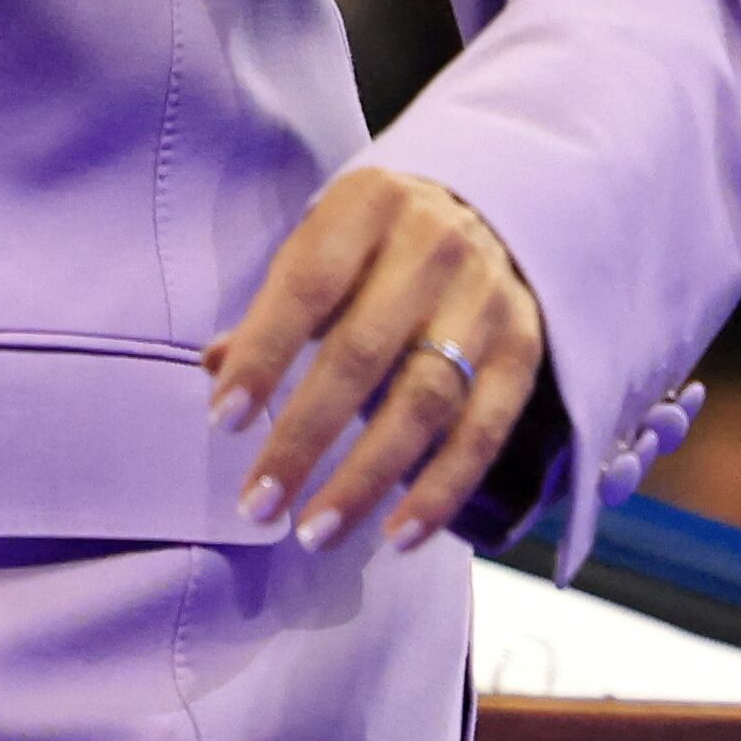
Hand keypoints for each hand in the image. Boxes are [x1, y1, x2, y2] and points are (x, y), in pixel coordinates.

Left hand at [206, 168, 546, 554]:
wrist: (492, 209)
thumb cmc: (377, 237)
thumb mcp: (321, 241)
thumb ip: (276, 305)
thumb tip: (215, 367)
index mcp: (367, 206)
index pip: (306, 287)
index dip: (264, 355)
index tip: (223, 421)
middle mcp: (433, 249)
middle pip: (362, 356)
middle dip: (304, 437)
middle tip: (258, 503)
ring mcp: (487, 302)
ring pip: (424, 404)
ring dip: (367, 478)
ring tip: (316, 531)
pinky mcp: (526, 351)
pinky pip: (484, 432)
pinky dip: (441, 489)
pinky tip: (398, 534)